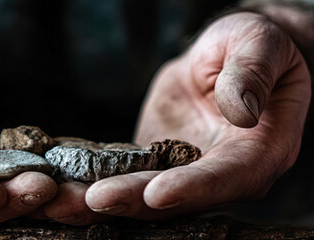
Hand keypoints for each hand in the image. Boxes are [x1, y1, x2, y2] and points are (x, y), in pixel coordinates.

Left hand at [42, 12, 310, 223]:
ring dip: (98, 204)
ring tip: (58, 202)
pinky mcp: (150, 167)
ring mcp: (183, 177)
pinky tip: (52, 185)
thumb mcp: (258, 43)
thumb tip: (241, 110)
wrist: (229, 58)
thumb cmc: (253, 47)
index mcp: (261, 153)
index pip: (227, 178)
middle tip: (91, 200)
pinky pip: (119, 179)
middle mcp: (222, 178)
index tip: (155, 192)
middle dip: (132, 202)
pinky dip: (85, 185)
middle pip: (176, 200)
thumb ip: (253, 71)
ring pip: (140, 198)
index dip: (193, 189)